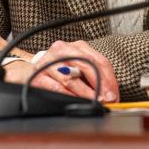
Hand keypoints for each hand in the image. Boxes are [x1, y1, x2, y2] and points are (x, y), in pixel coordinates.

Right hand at [4, 40, 118, 102]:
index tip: (114, 94)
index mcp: (76, 46)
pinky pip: (56, 87)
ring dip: (85, 93)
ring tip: (93, 101)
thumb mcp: (81, 68)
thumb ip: (96, 77)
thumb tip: (111, 94)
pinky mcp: (38, 75)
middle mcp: (62, 50)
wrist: (35, 71)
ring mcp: (49, 61)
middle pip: (86, 65)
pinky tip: (76, 100)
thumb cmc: (63, 71)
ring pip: (70, 77)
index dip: (109, 79)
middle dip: (99, 85)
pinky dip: (68, 95)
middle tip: (106, 99)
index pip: (98, 60)